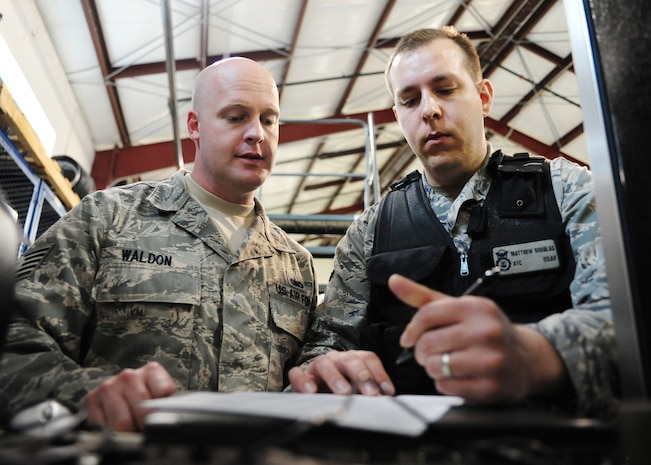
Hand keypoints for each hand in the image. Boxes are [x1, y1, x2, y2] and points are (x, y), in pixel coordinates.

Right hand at [84, 361, 175, 431]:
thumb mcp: (160, 400)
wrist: (117, 402)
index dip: (162, 411)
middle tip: (144, 429)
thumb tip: (165, 420)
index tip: (160, 418)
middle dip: (144, 426)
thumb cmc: (144, 402)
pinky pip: (102, 426)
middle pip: (143, 410)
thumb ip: (165, 406)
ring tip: (130, 429)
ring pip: (121, 421)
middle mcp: (128, 375)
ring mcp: (108, 386)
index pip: (163, 391)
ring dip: (126, 432)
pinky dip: (109, 432)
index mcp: (151, 371)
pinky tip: (113, 426)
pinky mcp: (90, 399)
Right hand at [289, 350, 394, 395]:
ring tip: (344, 392)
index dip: (379, 373)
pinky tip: (312, 391)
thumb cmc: (339, 391)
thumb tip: (383, 400)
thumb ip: (368, 393)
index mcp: (352, 360)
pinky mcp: (300, 376)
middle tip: (370, 393)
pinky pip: (298, 373)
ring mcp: (317, 366)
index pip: (368, 358)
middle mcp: (336, 359)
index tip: (386, 391)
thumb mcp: (356, 391)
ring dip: (335, 377)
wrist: (313, 393)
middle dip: (361, 376)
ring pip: (324, 363)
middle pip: (349, 360)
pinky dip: (304, 380)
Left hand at [388, 274, 566, 403]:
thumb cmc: (484, 331)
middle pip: (427, 344)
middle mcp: (486, 331)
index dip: (411, 329)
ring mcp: (491, 360)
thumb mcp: (457, 308)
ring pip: (435, 367)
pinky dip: (446, 384)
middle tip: (433, 353)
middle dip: (422, 352)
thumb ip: (422, 297)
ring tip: (447, 364)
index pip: (427, 315)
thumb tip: (393, 280)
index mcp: (475, 307)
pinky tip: (459, 377)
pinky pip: (447, 387)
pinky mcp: (491, 386)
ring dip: (434, 369)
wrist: (525, 359)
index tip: (409, 338)